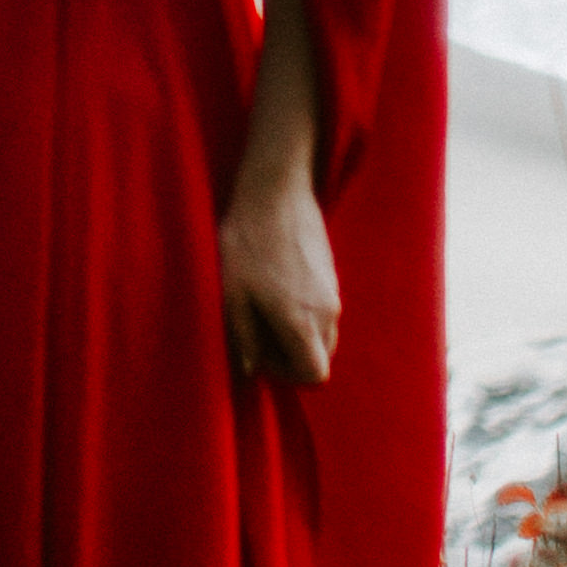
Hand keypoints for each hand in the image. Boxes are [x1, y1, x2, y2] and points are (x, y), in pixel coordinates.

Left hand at [219, 155, 340, 393]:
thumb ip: (244, 338)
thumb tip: (251, 369)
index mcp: (303, 322)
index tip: (258, 352)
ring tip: (263, 304)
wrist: (275, 191)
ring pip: (322, 334)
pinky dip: (303, 312)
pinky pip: (322, 310)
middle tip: (257, 330)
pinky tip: (274, 283)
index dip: (286, 374)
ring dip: (296, 332)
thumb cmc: (247, 242)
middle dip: (290, 355)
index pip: (315, 376)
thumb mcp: (232, 294)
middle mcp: (328, 312)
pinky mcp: (331, 273)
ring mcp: (333, 291)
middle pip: (319, 357)